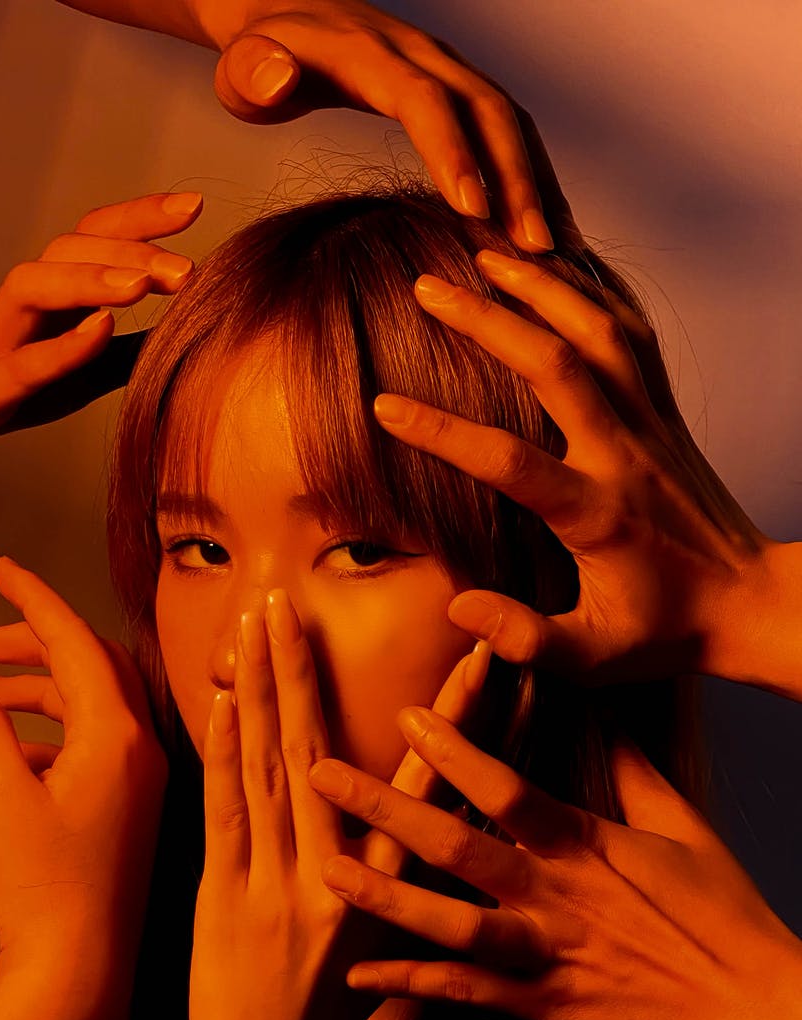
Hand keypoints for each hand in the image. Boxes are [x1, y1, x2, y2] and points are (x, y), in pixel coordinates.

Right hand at [0, 190, 200, 464]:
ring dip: (92, 280)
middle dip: (129, 250)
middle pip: (67, 251)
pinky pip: (22, 363)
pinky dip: (62, 346)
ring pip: (33, 289)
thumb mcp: (61, 370)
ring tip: (145, 287)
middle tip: (187, 268)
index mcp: (42, 299)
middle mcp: (18, 307)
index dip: (137, 219)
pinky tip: (101, 331)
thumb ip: (113, 356)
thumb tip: (173, 340)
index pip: (90, 241)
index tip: (191, 207)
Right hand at [0, 556, 166, 1019]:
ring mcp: (142, 782)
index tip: (5, 569)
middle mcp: (142, 750)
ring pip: (92, 708)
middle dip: (39, 641)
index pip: (77, 641)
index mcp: (116, 734)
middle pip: (93, 667)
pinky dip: (52, 734)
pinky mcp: (133, 812)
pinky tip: (9, 750)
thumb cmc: (38, 888)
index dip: (35, 600)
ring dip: (41, 690)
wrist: (78, 972)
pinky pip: (95, 748)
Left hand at [59, 1, 565, 247]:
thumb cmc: (260, 59)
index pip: (425, 102)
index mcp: (372, 55)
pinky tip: (543, 229)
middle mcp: (423, 55)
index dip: (454, 154)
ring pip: (510, 120)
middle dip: (518, 179)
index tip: (474, 213)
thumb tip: (275, 76)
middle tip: (536, 249)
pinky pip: (507, 130)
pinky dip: (533, 177)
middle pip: (488, 110)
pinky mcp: (459, 90)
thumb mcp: (243, 68)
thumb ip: (254, 76)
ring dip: (537, 182)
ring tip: (557, 251)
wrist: (285, 18)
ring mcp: (448, 70)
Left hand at [179, 589, 489, 1019]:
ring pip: (274, 769)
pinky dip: (225, 752)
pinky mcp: (226, 897)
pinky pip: (226, 813)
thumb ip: (458, 901)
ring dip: (263, 691)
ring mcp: (278, 883)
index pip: (441, 789)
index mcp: (404, 893)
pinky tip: (221, 701)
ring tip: (258, 623)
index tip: (478, 654)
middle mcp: (342, 876)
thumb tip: (498, 850)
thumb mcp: (418, 966)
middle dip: (311, 671)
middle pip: (329, 755)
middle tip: (296, 602)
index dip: (462, 719)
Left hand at [308, 707, 795, 1019]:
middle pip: (457, 846)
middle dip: (385, 806)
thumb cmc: (719, 910)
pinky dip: (411, 985)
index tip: (405, 715)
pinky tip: (359, 975)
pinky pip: (465, 996)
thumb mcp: (681, 826)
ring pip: (449, 925)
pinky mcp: (541, 1006)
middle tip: (322, 773)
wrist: (748, 1008)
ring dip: (383, 897)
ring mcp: (544, 955)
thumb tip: (598, 712)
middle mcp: (554, 896)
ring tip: (328, 869)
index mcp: (586, 846)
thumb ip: (630, 768)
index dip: (454, 750)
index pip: (507, 789)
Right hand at [374, 253, 786, 690]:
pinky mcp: (666, 413)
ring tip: (485, 249)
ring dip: (540, 286)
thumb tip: (457, 608)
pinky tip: (558, 266)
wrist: (749, 603)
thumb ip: (525, 638)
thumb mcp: (594, 658)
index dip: (442, 432)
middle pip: (556, 365)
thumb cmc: (665, 633)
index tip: (382, 406)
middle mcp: (625, 455)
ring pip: (598, 332)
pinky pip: (632, 334)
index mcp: (597, 514)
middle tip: (427, 286)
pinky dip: (594, 290)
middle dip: (487, 319)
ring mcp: (650, 425)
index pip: (510, 462)